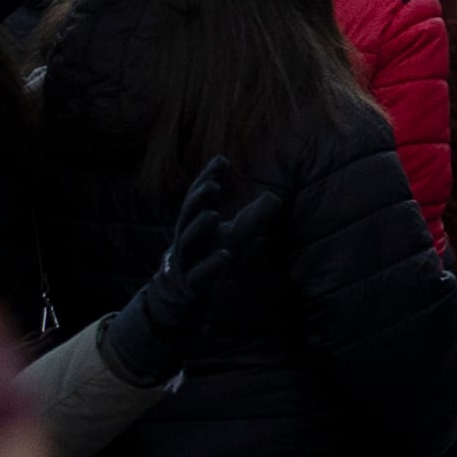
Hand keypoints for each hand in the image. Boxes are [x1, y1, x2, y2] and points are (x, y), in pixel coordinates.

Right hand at [109, 157, 281, 387]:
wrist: (182, 296)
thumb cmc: (208, 256)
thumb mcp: (233, 236)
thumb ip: (252, 217)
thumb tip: (274, 196)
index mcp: (194, 224)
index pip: (197, 198)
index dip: (207, 178)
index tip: (222, 160)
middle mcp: (187, 240)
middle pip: (187, 216)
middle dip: (198, 200)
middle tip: (214, 184)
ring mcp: (186, 263)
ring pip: (187, 244)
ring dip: (198, 228)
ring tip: (213, 214)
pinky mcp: (192, 285)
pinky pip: (199, 274)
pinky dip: (212, 264)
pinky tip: (226, 254)